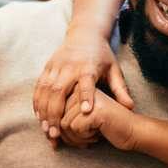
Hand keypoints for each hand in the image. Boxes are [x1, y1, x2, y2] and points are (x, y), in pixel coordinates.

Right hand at [33, 26, 133, 142]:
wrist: (85, 33)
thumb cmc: (102, 55)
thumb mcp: (114, 69)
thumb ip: (120, 89)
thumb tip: (130, 107)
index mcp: (88, 66)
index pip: (86, 82)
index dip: (86, 96)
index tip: (86, 111)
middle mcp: (70, 66)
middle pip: (59, 90)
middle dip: (55, 114)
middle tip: (56, 134)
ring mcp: (56, 66)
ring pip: (46, 91)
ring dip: (44, 112)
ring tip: (47, 131)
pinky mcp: (47, 67)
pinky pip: (39, 87)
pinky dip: (37, 103)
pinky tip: (40, 118)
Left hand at [60, 88, 137, 151]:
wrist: (134, 130)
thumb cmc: (108, 127)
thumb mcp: (84, 120)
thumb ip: (66, 119)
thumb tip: (47, 131)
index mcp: (78, 90)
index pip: (55, 111)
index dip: (59, 130)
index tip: (74, 137)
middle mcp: (82, 91)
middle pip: (57, 118)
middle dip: (66, 136)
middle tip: (83, 142)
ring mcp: (89, 99)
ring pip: (63, 124)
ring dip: (75, 139)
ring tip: (91, 138)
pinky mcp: (95, 110)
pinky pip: (75, 128)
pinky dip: (84, 138)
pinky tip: (98, 136)